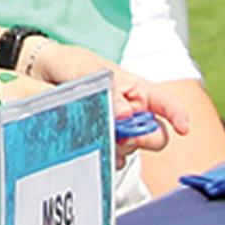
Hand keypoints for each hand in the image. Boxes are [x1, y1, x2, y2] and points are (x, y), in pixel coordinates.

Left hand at [23, 42, 191, 153]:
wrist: (41, 75)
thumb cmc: (72, 65)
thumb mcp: (90, 70)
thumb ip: (110, 92)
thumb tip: (126, 115)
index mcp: (136, 90)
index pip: (166, 104)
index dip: (178, 116)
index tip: (183, 128)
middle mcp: (132, 113)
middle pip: (154, 134)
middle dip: (145, 137)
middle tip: (126, 134)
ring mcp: (117, 131)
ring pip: (133, 149)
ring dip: (121, 149)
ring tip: (101, 137)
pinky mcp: (101, 144)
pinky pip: (113, 159)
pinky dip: (107, 158)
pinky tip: (94, 148)